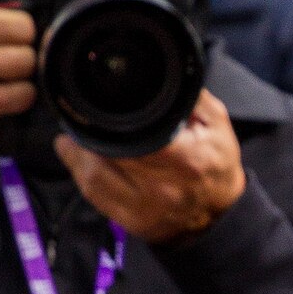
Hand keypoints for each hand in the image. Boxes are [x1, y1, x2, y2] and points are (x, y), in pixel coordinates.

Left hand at [55, 90, 245, 242]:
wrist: (217, 215)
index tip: (98, 103)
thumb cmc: (216, 164)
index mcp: (186, 159)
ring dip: (78, 153)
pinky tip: (75, 156)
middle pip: (109, 154)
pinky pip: (94, 195)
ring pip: (94, 176)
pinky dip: (79, 172)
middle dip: (91, 132)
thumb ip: (189, 97)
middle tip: (83, 115)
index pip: (136, 136)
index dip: (110, 120)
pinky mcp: (130, 221)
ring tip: (74, 136)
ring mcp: (144, 208)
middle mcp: (163, 187)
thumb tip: (160, 72)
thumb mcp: (216, 123)